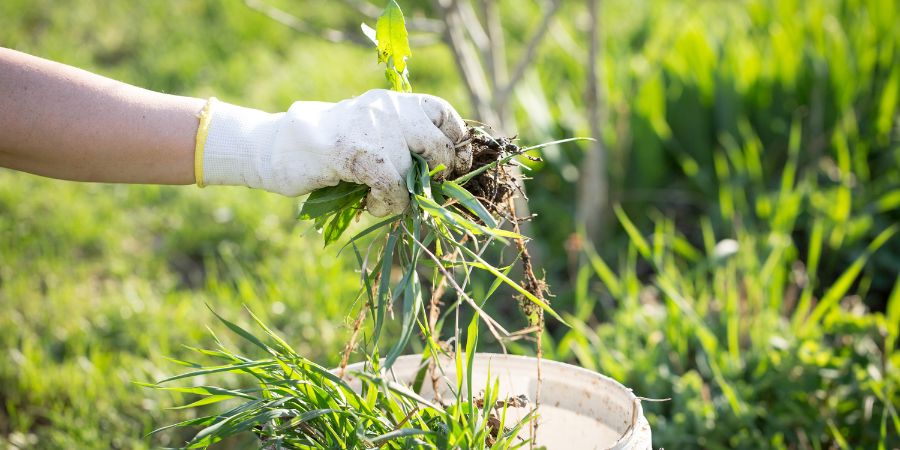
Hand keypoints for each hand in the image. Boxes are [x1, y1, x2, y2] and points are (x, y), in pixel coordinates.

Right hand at [201, 89, 472, 215]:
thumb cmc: (326, 147)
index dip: (458, 140)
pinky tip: (373, 205)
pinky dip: (389, 203)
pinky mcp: (356, 154)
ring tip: (383, 201)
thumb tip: (443, 169)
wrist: (275, 146)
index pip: (442, 112)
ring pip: (415, 172)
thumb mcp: (369, 132)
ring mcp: (372, 129)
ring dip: (406, 197)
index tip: (459, 164)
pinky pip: (392, 186)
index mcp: (392, 101)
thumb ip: (401, 140)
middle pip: (438, 145)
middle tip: (423, 193)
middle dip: (438, 176)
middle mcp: (387, 108)